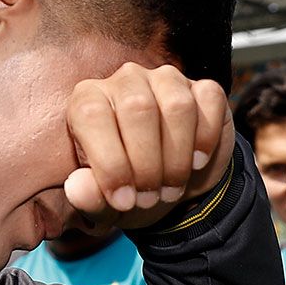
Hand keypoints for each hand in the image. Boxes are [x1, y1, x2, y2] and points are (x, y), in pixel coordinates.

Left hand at [63, 63, 233, 229]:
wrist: (172, 189)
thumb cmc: (129, 190)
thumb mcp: (104, 205)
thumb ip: (87, 198)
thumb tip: (77, 188)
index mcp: (88, 101)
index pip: (93, 116)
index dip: (111, 163)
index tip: (123, 202)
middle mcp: (125, 81)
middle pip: (138, 108)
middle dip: (148, 165)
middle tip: (150, 199)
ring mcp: (166, 79)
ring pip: (176, 106)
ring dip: (177, 158)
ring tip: (171, 186)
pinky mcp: (202, 88)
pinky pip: (209, 101)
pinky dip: (206, 139)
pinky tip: (196, 162)